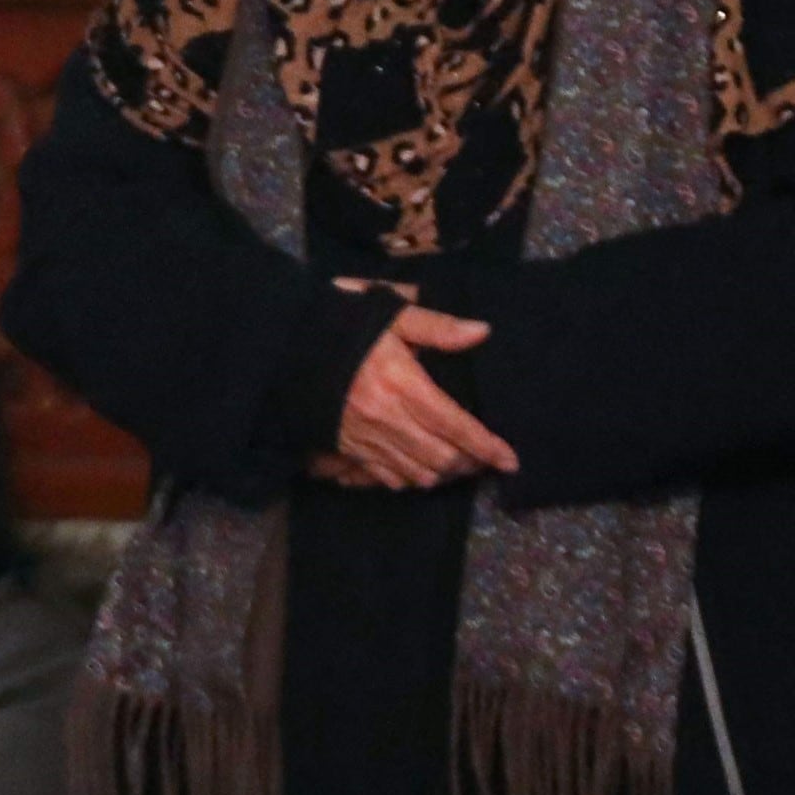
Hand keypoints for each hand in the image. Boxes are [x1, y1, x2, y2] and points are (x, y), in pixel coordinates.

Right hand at [323, 306, 516, 487]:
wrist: (283, 347)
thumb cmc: (342, 328)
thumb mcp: (389, 315)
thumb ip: (436, 327)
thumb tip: (482, 332)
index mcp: (403, 385)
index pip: (456, 425)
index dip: (487, 446)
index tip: (510, 459)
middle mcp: (387, 419)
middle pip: (441, 458)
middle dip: (469, 464)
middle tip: (486, 459)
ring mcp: (365, 438)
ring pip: (417, 473)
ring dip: (443, 474)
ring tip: (458, 465)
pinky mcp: (347, 447)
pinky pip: (386, 477)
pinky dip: (409, 479)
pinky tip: (419, 469)